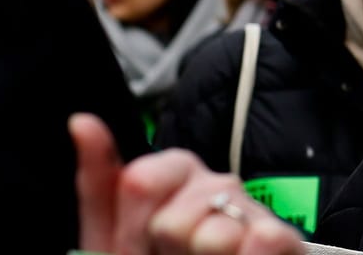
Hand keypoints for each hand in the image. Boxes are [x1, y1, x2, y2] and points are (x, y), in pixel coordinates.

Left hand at [71, 114, 303, 254]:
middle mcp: (214, 187)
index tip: (139, 243)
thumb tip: (81, 121)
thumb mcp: (109, 234)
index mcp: (171, 177)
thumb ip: (99, 182)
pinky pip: (264, 241)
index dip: (137, 223)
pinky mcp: (281, 239)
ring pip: (215, 234)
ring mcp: (249, 213)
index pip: (142, 181)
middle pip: (175, 217)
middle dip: (165, 246)